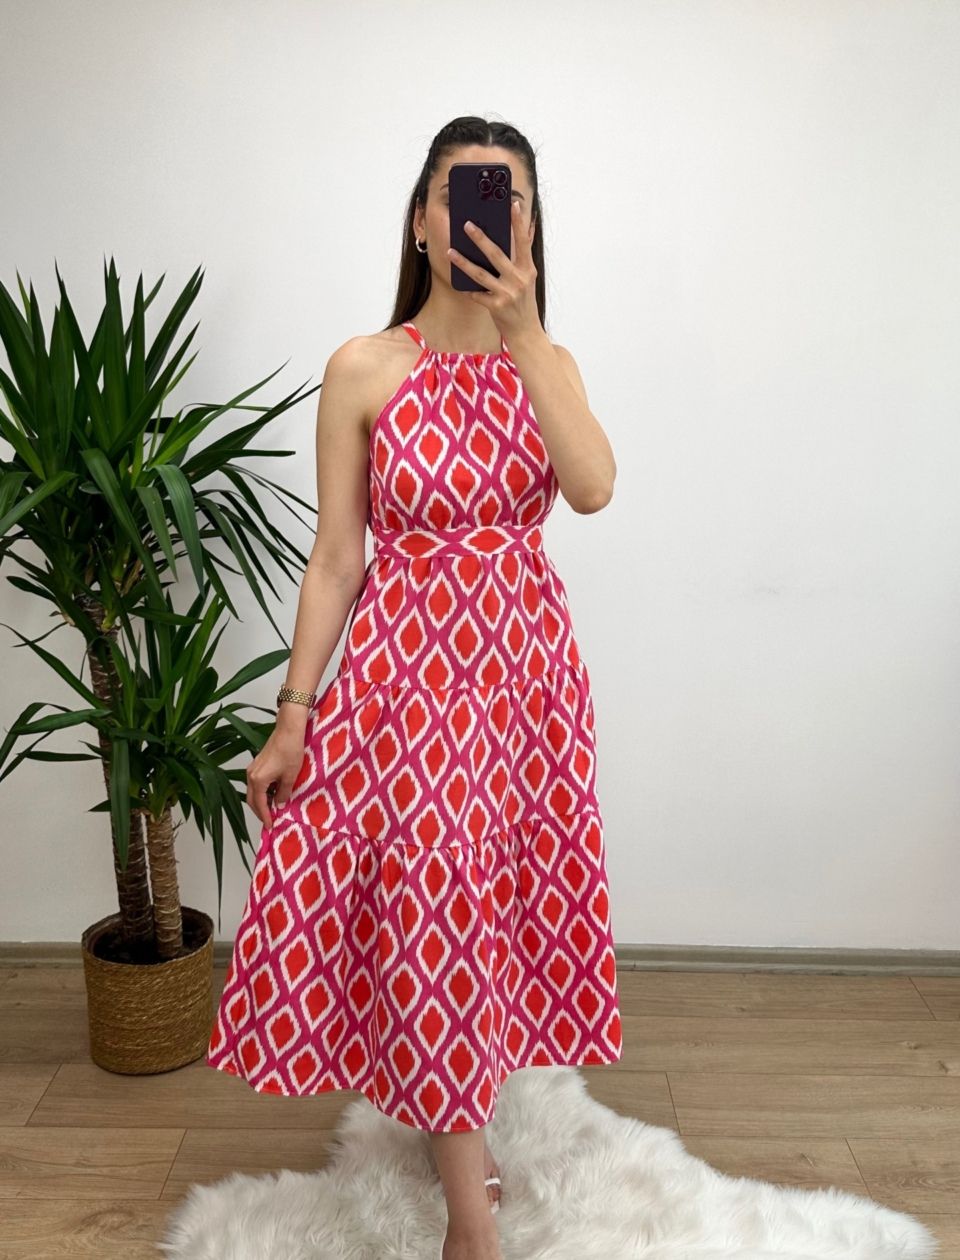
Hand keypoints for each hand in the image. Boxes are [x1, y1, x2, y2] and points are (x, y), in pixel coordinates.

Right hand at [246, 725, 304, 826]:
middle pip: (251, 799)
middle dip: (260, 811)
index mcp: (258, 780)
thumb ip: (283, 793)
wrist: (289, 730)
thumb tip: (280, 805)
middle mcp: (251, 775)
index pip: (259, 804)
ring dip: (261, 801)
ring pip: (253, 791)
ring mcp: (253, 768)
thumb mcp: (290, 776)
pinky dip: (263, 792)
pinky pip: (256, 783)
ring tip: (273, 809)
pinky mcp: (258, 764)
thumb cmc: (290, 750)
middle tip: (270, 821)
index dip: (265, 816)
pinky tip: (273, 794)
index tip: (270, 826)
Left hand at [447, 201, 539, 343]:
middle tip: (467, 224)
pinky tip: (457, 281)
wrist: (526, 332)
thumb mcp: (528, 278)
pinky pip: (476, 294)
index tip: (513, 204)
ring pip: (480, 274)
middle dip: (480, 238)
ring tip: (450, 251)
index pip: (524, 241)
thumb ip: (523, 256)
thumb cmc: (524, 302)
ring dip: (463, 262)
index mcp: (528, 269)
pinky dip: (467, 289)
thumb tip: (527, 229)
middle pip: (497, 254)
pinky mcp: (496, 307)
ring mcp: (507, 293)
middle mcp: (518, 280)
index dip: (519, 222)